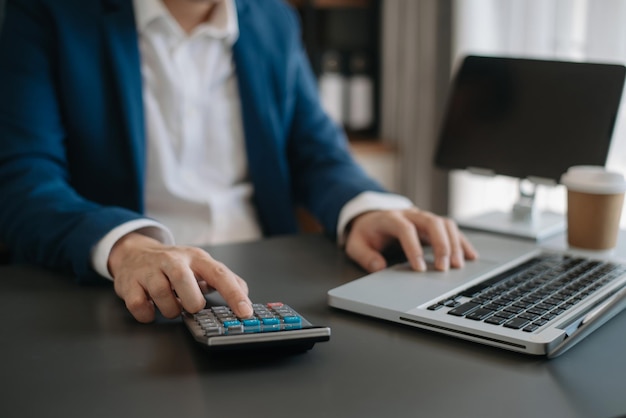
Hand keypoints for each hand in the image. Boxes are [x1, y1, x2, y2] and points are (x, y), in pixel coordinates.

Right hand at [108, 232, 252, 322]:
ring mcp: (149, 270)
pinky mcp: (129, 282)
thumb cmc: (172, 264)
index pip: (219, 274)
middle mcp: (173, 260)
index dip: (234, 294)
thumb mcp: (199, 265)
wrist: (133, 253)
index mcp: (196, 258)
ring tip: (171, 304)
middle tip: (191, 306)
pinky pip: (140, 306)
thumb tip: (244, 293)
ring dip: (170, 310)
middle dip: (192, 303)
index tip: (245, 312)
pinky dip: (148, 314)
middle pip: (186, 283)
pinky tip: (151, 307)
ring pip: (162, 296)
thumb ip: (223, 278)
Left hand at [345, 208, 477, 272]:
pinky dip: (462, 242)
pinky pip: (451, 229)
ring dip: (454, 244)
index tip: (419, 269)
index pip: (405, 229)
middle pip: (431, 222)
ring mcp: (423, 217)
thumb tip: (379, 267)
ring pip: (444, 224)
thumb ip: (365, 256)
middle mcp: (410, 214)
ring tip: (458, 265)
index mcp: (390, 218)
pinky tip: (470, 256)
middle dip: (440, 245)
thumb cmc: (366, 233)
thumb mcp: (356, 244)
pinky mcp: (432, 224)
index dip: (413, 248)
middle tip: (444, 267)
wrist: (371, 217)